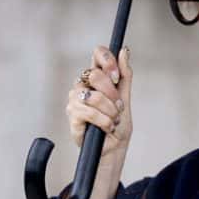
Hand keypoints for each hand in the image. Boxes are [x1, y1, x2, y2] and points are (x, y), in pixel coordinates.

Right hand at [66, 44, 132, 198]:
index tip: (117, 78)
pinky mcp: (72, 115)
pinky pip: (89, 112)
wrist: (114, 147)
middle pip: (95, 75)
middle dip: (112, 94)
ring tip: (113, 120)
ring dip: (110, 111)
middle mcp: (82, 85)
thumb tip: (124, 51)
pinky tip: (107, 127)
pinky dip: (103, 121)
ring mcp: (75, 99)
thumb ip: (124, 75)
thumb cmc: (118, 123)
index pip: (97, 53)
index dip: (108, 62)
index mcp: (96, 77)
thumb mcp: (125, 97)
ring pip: (94, 96)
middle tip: (118, 108)